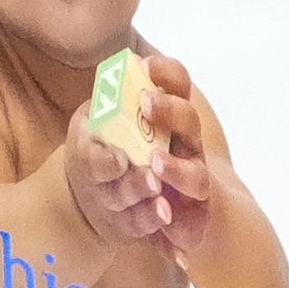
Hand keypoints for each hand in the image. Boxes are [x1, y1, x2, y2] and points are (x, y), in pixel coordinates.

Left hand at [70, 54, 221, 250]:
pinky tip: (164, 216)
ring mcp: (190, 180)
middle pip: (188, 120)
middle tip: (146, 103)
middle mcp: (184, 144)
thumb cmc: (105, 165)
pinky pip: (190, 220)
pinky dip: (178, 221)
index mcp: (164, 118)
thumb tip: (100, 98)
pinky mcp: (190, 217)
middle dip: (170, 110)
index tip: (146, 65)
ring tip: (154, 164)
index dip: (167, 72)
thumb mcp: (93, 138)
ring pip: (195, 174)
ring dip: (176, 168)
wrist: (109, 214)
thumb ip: (98, 122)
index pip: (177, 84)